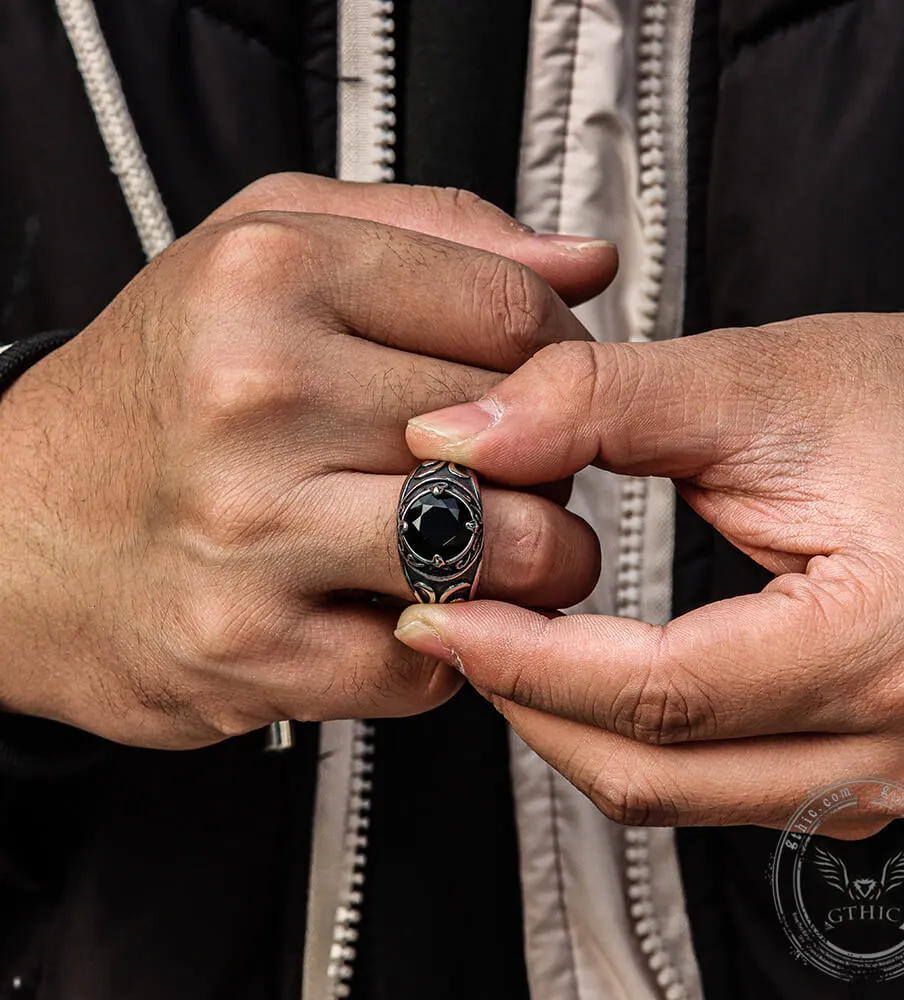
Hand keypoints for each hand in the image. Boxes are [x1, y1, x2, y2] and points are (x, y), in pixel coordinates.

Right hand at [0, 175, 611, 748]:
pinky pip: (435, 659)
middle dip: (548, 459)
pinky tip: (402, 606)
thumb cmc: (157, 389)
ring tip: (490, 543)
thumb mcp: (271, 249)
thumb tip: (583, 260)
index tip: (545, 382)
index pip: (514, 310)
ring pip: (510, 549)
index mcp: (272, 275)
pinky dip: (446, 641)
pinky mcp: (255, 651)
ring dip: (533, 560)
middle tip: (506, 468)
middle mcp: (257, 396)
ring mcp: (254, 532)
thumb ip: (438, 234)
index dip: (560, 357)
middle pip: (524, 431)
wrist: (13, 532)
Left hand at [396, 313, 903, 834]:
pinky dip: (620, 737)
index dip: (527, 660)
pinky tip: (573, 673)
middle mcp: (902, 739)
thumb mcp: (749, 380)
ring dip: (565, 725)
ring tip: (499, 640)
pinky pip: (702, 786)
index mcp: (891, 638)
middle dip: (529, 701)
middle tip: (450, 627)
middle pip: (655, 768)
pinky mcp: (855, 774)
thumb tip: (456, 441)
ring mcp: (884, 774)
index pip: (662, 693)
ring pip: (669, 794)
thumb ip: (594, 403)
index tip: (438, 616)